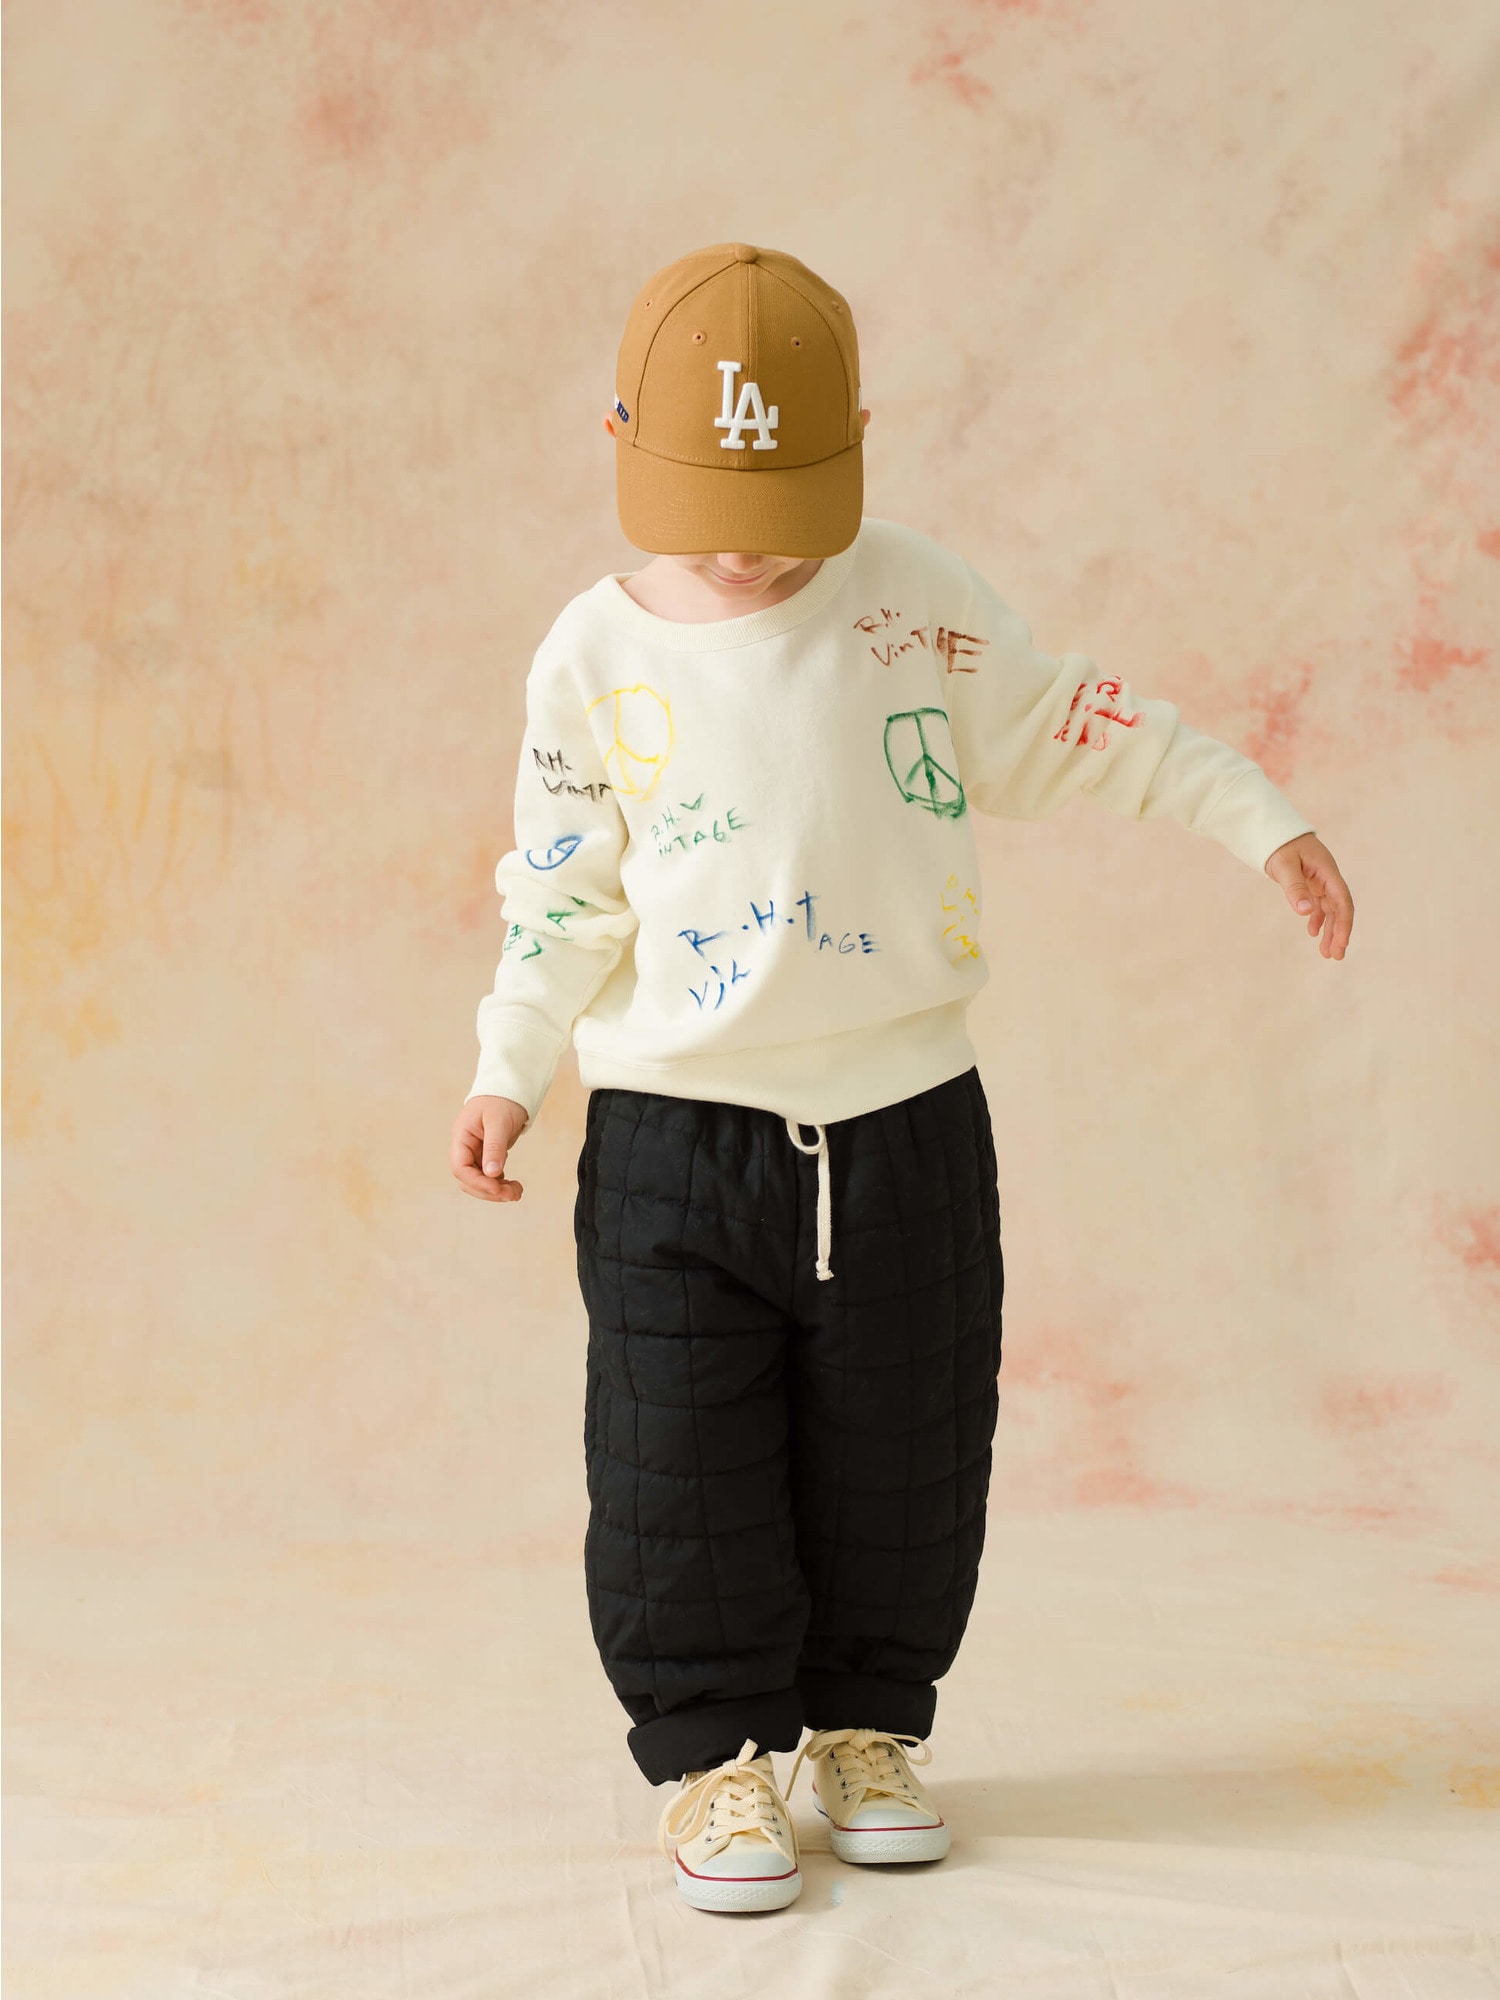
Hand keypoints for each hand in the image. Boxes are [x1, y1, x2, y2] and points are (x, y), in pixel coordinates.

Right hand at [451, 1095, 530, 1201]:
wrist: (509, 1088)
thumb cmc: (501, 1100)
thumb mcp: (499, 1122)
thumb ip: (494, 1147)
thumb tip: (492, 1174)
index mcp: (461, 1138)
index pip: (460, 1168)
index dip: (478, 1182)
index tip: (498, 1188)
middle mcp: (464, 1147)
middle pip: (468, 1179)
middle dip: (489, 1190)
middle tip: (514, 1195)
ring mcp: (475, 1152)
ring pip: (479, 1181)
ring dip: (496, 1190)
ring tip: (517, 1192)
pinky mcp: (486, 1155)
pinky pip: (489, 1176)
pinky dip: (500, 1184)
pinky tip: (513, 1185)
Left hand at [1264, 833, 1352, 958]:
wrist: (1275, 831)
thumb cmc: (1280, 845)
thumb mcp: (1284, 866)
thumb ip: (1294, 888)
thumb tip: (1305, 912)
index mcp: (1327, 871)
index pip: (1342, 900)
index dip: (1344, 923)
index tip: (1342, 943)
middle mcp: (1328, 878)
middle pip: (1339, 909)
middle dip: (1340, 932)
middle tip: (1336, 956)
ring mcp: (1321, 881)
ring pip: (1330, 910)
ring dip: (1330, 930)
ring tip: (1327, 953)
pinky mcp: (1312, 884)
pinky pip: (1319, 905)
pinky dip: (1318, 919)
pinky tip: (1313, 933)